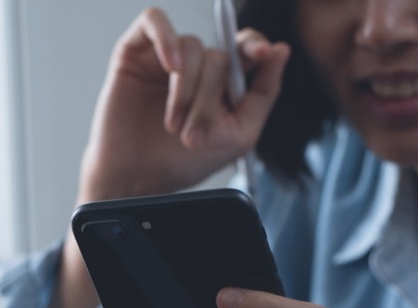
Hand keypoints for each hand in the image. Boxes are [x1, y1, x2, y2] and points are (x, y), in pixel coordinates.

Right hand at [78, 8, 289, 201]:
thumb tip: (281, 51)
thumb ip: (264, 93)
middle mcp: (196, 65)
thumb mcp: (239, 135)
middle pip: (219, 56)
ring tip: (173, 124)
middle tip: (193, 134)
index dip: (255, 45)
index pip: (245, 48)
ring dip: (185, 89)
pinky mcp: (135, 51)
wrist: (136, 178)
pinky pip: (154, 20)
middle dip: (209, 96)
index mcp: (223, 82)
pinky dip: (166, 39)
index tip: (262, 55)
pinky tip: (170, 67)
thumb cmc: (182, 161)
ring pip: (191, 46)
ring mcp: (166, 56)